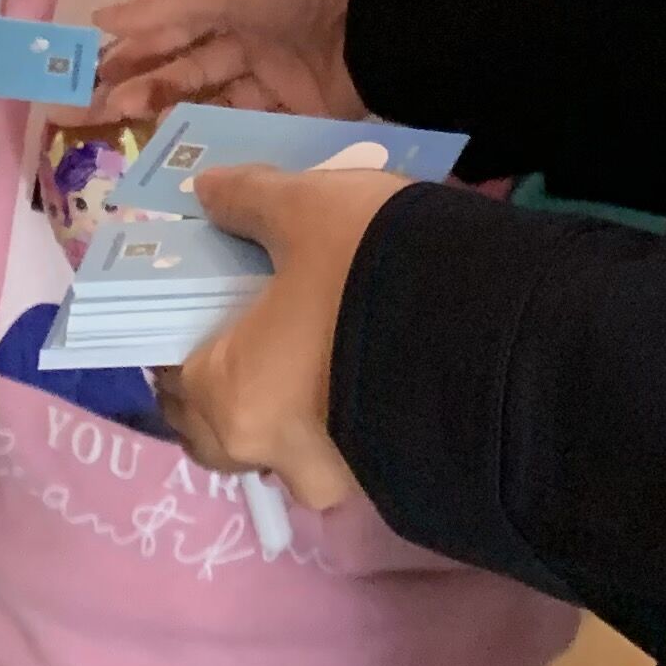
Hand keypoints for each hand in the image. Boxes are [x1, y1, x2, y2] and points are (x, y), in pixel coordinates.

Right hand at [84, 0, 377, 134]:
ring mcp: (275, 71)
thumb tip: (101, 19)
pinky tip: (178, 149)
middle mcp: (251, 30)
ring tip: (125, 123)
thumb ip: (167, 7)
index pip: (172, 21)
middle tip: (93, 110)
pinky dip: (215, 133)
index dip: (133, 44)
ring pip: (210, 95)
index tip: (88, 70)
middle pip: (186, 63)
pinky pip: (248, 122)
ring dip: (168, 109)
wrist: (387, 15)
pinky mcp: (300, 108)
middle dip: (139, 83)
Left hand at [154, 158, 408, 513]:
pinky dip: (326, 413)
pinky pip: (331, 447)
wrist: (497, 335)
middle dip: (219, 380)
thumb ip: (248, 200)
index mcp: (230, 399)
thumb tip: (209, 191)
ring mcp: (333, 475)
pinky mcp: (385, 474)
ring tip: (301, 344)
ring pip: (274, 444)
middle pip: (214, 425)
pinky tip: (349, 365)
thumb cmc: (374, 270)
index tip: (194, 303)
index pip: (168, 378)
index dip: (173, 336)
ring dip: (274, 404)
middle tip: (242, 324)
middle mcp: (271, 454)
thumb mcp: (308, 209)